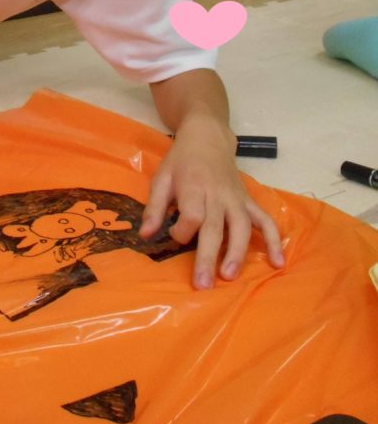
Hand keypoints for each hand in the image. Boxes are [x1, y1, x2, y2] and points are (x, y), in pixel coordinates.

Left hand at [139, 117, 284, 288]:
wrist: (207, 139)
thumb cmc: (181, 162)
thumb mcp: (161, 178)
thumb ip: (154, 207)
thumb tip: (145, 235)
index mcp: (194, 186)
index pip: (192, 215)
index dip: (182, 231)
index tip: (173, 236)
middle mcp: (218, 194)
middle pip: (215, 227)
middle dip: (208, 256)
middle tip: (203, 284)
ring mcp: (236, 199)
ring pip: (242, 227)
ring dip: (237, 253)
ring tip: (230, 277)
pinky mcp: (249, 202)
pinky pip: (266, 221)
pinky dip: (274, 240)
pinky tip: (277, 262)